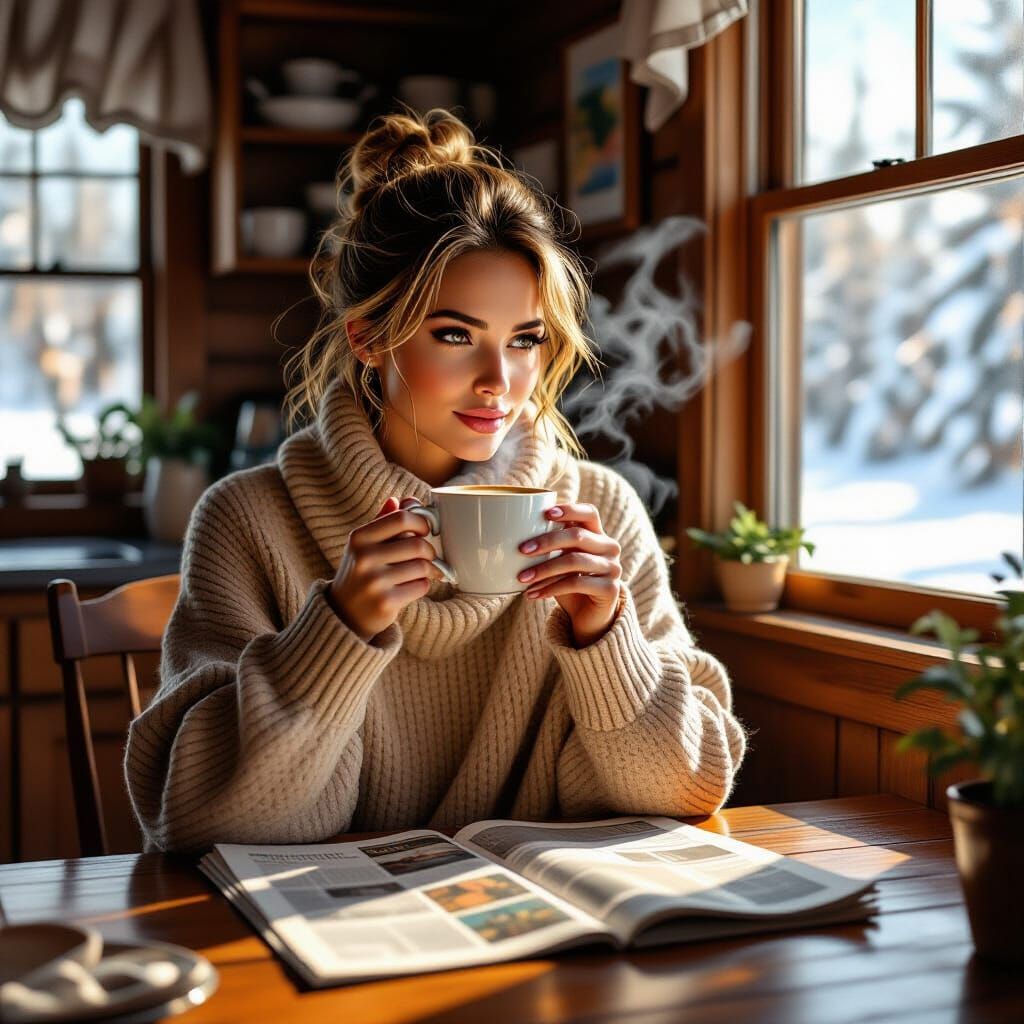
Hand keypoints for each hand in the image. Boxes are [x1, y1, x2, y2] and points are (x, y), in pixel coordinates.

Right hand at [328, 496, 441, 641]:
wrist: (344, 614)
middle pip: (417, 544)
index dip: (421, 522)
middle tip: (428, 556)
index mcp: (359, 538)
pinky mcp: (385, 602)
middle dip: (429, 551)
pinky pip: (421, 586)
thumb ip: (384, 521)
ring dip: (428, 570)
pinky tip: (412, 587)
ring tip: (422, 572)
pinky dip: (423, 585)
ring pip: (422, 567)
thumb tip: (405, 500)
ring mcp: (374, 581)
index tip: (425, 530)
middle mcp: (364, 557)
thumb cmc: (360, 572)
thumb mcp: (364, 544)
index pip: (401, 518)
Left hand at [517, 502, 622, 646]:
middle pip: (578, 536)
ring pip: (574, 561)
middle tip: (522, 550)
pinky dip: (551, 588)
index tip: (545, 514)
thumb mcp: (560, 561)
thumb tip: (516, 534)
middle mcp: (610, 548)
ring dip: (544, 569)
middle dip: (547, 541)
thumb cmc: (569, 584)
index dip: (569, 510)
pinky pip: (576, 584)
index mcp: (598, 534)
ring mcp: (613, 568)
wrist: (589, 617)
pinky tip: (534, 594)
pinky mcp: (611, 589)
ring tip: (522, 578)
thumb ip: (551, 547)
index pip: (589, 513)